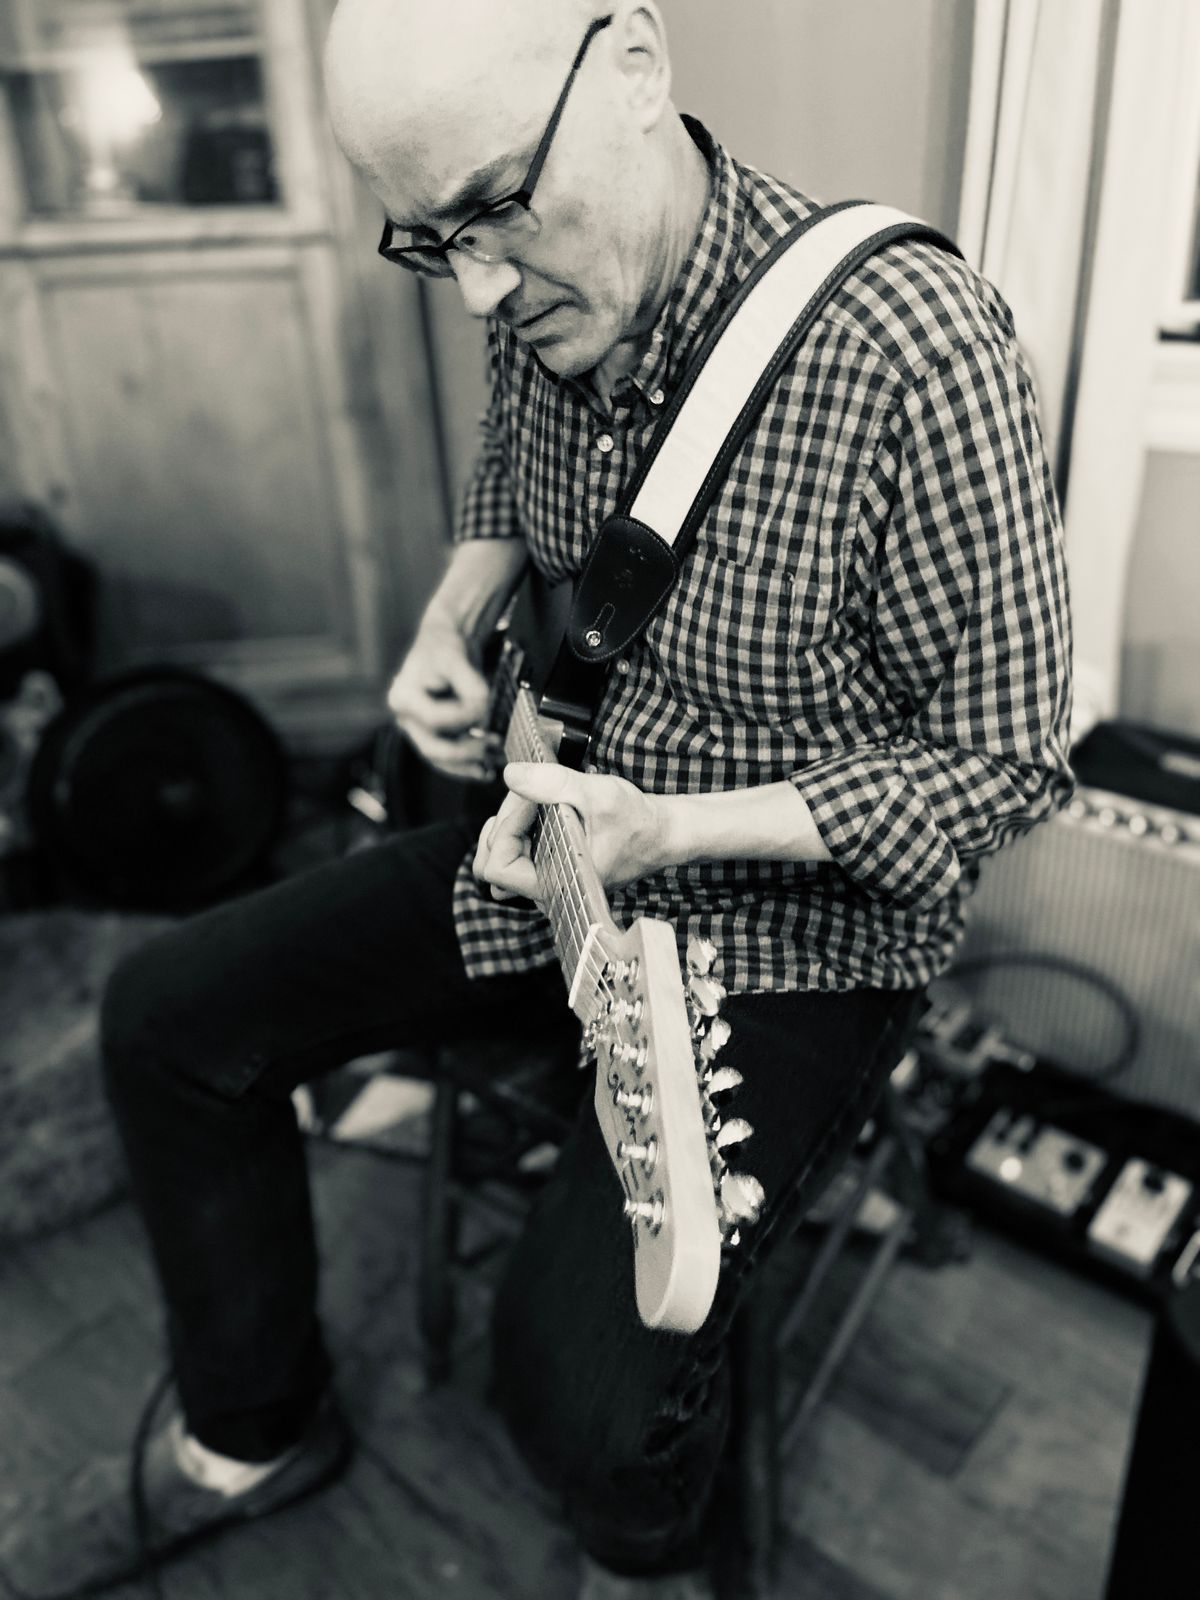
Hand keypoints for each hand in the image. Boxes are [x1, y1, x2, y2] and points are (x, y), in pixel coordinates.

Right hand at [387, 622, 500, 782]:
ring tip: (493, 767)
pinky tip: (486, 770)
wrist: (443, 645)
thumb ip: (470, 685)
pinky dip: (466, 766)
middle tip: (493, 745)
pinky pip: (447, 759)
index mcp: (403, 697)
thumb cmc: (444, 647)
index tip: (487, 707)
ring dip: (467, 766)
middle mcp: (405, 718)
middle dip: (465, 752)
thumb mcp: (455, 658)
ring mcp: (417, 730)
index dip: (463, 717)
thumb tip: (483, 709)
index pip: (434, 719)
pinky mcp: (433, 736)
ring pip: (440, 759)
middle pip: (432, 748)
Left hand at [473, 763, 669, 901]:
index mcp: (557, 884)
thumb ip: (553, 784)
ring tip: (531, 803)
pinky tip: (537, 811)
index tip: (531, 797)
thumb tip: (511, 775)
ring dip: (506, 828)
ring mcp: (546, 882)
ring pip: (499, 861)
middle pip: (489, 866)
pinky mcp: (548, 870)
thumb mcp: (596, 793)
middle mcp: (547, 890)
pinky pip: (515, 855)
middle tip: (528, 798)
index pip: (498, 865)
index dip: (507, 825)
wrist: (658, 834)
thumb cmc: (634, 820)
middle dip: (502, 825)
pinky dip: (517, 830)